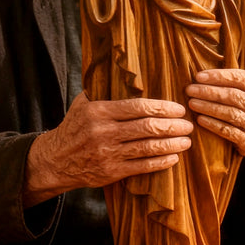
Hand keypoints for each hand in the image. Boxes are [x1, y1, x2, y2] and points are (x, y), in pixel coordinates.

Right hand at [24, 93, 192, 206]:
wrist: (55, 160)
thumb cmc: (74, 127)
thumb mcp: (82, 103)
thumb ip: (101, 90)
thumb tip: (125, 71)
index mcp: (99, 111)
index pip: (138, 107)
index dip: (163, 108)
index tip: (178, 108)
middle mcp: (104, 132)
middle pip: (147, 127)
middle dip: (173, 126)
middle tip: (188, 124)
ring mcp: (108, 154)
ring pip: (148, 148)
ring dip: (171, 144)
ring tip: (186, 141)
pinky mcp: (111, 172)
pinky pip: (142, 167)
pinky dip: (161, 162)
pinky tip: (173, 157)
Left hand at [185, 68, 244, 177]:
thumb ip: (240, 81)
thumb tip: (205, 73)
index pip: (240, 78)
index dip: (218, 76)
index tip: (198, 76)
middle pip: (233, 96)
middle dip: (208, 92)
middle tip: (190, 89)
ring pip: (230, 113)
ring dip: (208, 107)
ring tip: (191, 103)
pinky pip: (228, 131)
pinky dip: (212, 124)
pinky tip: (200, 119)